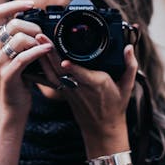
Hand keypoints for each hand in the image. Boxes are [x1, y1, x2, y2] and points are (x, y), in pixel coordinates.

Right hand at [0, 0, 53, 122]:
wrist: (13, 105)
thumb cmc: (20, 76)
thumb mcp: (18, 52)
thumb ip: (22, 35)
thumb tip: (36, 16)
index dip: (14, 4)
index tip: (31, 5)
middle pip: (14, 24)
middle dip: (33, 27)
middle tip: (43, 36)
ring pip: (18, 39)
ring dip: (36, 41)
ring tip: (45, 46)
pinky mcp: (8, 75)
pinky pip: (23, 58)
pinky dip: (38, 51)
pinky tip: (48, 49)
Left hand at [36, 35, 138, 157]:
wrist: (102, 128)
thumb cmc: (115, 105)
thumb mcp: (127, 86)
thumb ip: (130, 66)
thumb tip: (129, 48)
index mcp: (97, 84)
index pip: (83, 76)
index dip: (73, 69)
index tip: (64, 62)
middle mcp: (80, 87)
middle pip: (62, 69)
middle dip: (51, 53)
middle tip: (42, 37)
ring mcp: (69, 89)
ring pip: (52, 72)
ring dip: (43, 56)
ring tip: (36, 40)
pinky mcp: (63, 90)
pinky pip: (50, 77)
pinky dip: (42, 66)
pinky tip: (34, 54)